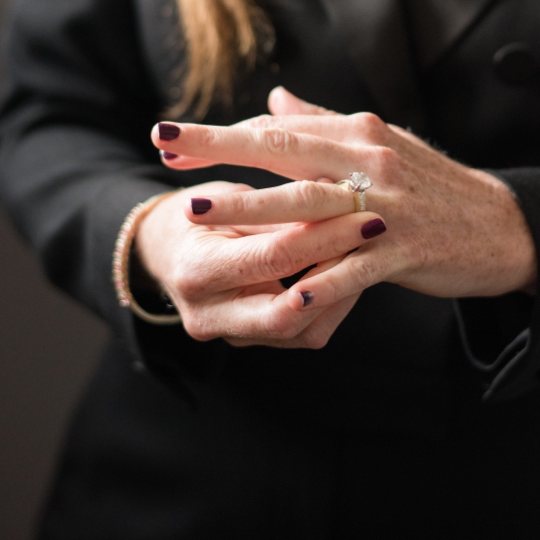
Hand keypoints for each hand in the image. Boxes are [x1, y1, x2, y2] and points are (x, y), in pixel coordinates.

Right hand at [134, 181, 377, 347]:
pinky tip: (350, 272)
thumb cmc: (198, 211)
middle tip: (374, 233)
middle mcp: (208, 315)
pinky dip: (330, 302)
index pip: (273, 257)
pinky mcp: (250, 341)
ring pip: (301, 330)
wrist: (166, 248)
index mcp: (196, 271)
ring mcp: (229, 336)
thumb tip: (337, 198)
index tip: (363, 209)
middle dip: (338, 271)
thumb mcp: (227, 200)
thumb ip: (276, 211)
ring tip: (367, 251)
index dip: (323, 235)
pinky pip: (302, 333)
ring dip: (340, 290)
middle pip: (289, 311)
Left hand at [153, 86, 536, 320]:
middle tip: (164, 151)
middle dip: (217, 149)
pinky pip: (354, 267)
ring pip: (306, 204)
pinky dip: (320, 279)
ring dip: (248, 207)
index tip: (170, 142)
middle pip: (281, 151)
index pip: (276, 129)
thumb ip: (321, 123)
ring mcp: (387, 206)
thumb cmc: (430, 185)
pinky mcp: (406, 249)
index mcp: (356, 132)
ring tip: (197, 210)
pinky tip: (284, 292)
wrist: (504, 227)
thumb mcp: (378, 144)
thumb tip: (272, 98)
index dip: (221, 135)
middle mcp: (367, 160)